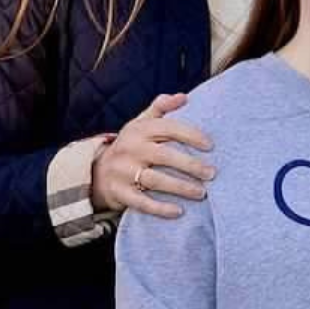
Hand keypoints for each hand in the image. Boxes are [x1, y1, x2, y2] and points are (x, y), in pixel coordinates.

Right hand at [91, 93, 214, 218]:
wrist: (98, 170)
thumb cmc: (130, 144)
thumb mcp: (141, 122)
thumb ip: (161, 107)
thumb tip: (184, 97)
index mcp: (140, 130)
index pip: (168, 128)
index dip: (190, 135)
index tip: (210, 145)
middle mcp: (131, 149)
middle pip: (164, 156)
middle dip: (190, 165)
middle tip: (211, 173)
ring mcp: (124, 172)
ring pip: (155, 180)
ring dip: (180, 187)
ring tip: (202, 193)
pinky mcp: (120, 193)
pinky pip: (142, 203)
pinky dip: (160, 208)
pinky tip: (179, 211)